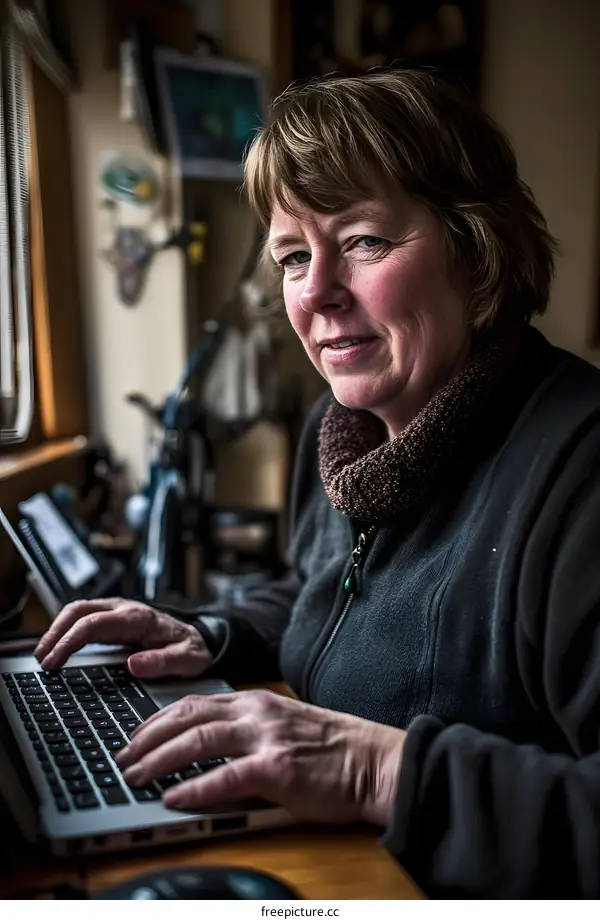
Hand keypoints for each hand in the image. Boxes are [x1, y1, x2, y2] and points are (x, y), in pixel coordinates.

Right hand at [34, 598, 212, 678]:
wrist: (201, 639)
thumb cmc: (194, 648)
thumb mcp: (188, 660)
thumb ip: (164, 662)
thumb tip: (133, 665)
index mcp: (139, 618)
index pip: (94, 623)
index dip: (69, 640)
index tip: (54, 660)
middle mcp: (124, 610)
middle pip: (79, 611)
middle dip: (55, 633)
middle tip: (41, 659)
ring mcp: (117, 612)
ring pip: (77, 611)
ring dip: (57, 630)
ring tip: (42, 655)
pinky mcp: (113, 619)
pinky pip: (83, 619)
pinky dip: (65, 631)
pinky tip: (57, 648)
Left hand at [115, 689, 405, 825]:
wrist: (374, 761)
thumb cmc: (333, 750)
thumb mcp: (284, 726)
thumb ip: (247, 730)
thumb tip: (205, 748)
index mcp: (256, 702)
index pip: (193, 703)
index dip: (157, 720)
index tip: (135, 736)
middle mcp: (256, 713)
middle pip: (186, 717)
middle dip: (147, 738)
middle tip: (122, 758)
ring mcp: (266, 738)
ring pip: (197, 741)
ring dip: (158, 760)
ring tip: (135, 776)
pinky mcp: (277, 768)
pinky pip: (224, 777)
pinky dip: (193, 788)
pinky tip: (173, 798)